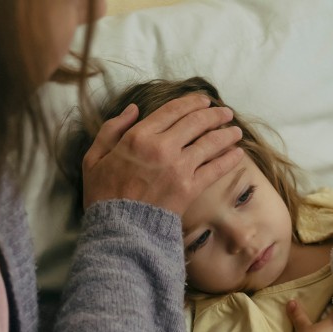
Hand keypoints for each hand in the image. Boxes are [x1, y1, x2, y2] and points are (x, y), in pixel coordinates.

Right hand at [82, 94, 243, 214]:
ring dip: (226, 134)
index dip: (192, 102)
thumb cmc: (103, 195)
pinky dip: (229, 159)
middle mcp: (162, 147)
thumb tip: (134, 109)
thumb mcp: (94, 157)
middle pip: (196, 122)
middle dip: (214, 114)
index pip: (172, 110)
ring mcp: (178, 167)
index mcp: (138, 136)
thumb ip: (112, 129)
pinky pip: (215, 168)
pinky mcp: (190, 187)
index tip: (204, 100)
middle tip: (225, 113)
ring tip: (236, 130)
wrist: (119, 229)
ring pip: (209, 142)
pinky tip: (238, 153)